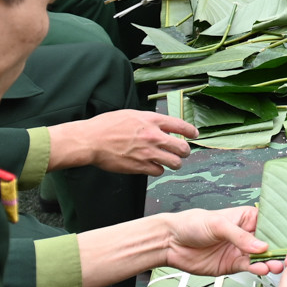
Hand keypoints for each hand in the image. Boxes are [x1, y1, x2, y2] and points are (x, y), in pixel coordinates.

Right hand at [50, 109, 196, 175]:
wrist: (91, 141)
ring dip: (174, 163)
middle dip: (185, 151)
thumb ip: (148, 120)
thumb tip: (161, 126)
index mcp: (151, 120)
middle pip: (182, 148)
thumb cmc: (106, 126)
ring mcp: (147, 153)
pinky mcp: (140, 166)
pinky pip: (158, 171)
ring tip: (170, 162)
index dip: (191, 132)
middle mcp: (153, 136)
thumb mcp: (131, 115)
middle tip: (182, 153)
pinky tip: (152, 166)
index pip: (180, 126)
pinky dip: (158, 170)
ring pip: (174, 163)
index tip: (194, 135)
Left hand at [160, 206, 277, 275]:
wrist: (171, 243)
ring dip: (269, 262)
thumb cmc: (193, 224)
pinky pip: (249, 268)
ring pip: (260, 258)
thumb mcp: (218, 225)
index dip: (281, 232)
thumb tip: (261, 247)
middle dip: (278, 250)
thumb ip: (240, 236)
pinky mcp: (233, 265)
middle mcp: (247, 235)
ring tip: (275, 266)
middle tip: (286, 257)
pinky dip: (257, 270)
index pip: (269, 224)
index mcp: (246, 218)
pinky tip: (262, 270)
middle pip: (268, 243)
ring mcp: (240, 251)